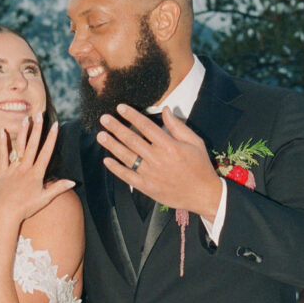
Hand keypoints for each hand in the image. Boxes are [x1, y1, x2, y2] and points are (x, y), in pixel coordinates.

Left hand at [0, 116, 74, 223]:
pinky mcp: (1, 172)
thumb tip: (73, 181)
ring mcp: (13, 169)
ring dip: (23, 132)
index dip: (52, 138)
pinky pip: (2, 155)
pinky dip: (2, 143)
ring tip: (26, 118)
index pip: (46, 152)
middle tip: (40, 114)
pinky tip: (2, 131)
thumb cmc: (26, 209)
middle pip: (33, 145)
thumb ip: (58, 188)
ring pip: (19, 147)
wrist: (5, 214)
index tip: (55, 125)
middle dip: (37, 129)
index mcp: (36, 174)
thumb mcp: (44, 199)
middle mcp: (25, 169)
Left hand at [97, 104, 222, 220]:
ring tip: (100, 135)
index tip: (120, 108)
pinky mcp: (146, 187)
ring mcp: (150, 173)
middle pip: (132, 139)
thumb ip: (178, 126)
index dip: (132, 116)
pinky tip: (106, 160)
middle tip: (104, 119)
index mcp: (169, 145)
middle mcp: (157, 158)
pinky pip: (127, 176)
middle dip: (116, 127)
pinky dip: (116, 168)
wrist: (203, 194)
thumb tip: (165, 110)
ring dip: (112, 145)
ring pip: (126, 156)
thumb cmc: (200, 166)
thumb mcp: (195, 142)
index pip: (145, 126)